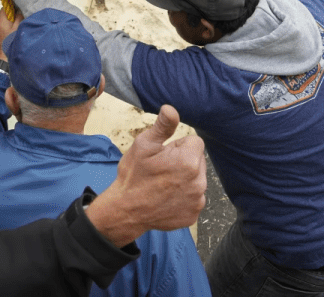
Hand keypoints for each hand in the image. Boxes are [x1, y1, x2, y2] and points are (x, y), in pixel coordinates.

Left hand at [0, 7, 21, 57]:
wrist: (5, 56)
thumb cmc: (11, 41)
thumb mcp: (17, 27)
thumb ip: (18, 17)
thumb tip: (19, 9)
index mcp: (1, 21)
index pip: (4, 8)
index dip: (11, 5)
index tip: (18, 5)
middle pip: (5, 13)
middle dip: (13, 12)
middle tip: (20, 14)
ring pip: (6, 19)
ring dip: (12, 18)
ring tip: (20, 21)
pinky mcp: (0, 33)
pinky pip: (6, 25)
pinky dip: (11, 24)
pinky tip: (17, 27)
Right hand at [85, 105, 206, 245]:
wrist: (124, 210)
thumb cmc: (133, 175)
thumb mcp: (143, 145)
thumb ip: (163, 126)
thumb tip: (170, 108)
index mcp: (189, 161)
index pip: (194, 142)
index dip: (176, 146)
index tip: (162, 155)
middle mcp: (199, 182)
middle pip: (197, 160)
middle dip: (183, 161)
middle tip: (161, 169)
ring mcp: (197, 201)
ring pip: (196, 179)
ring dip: (185, 179)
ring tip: (162, 184)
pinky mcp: (193, 215)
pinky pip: (193, 198)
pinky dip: (183, 197)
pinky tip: (166, 198)